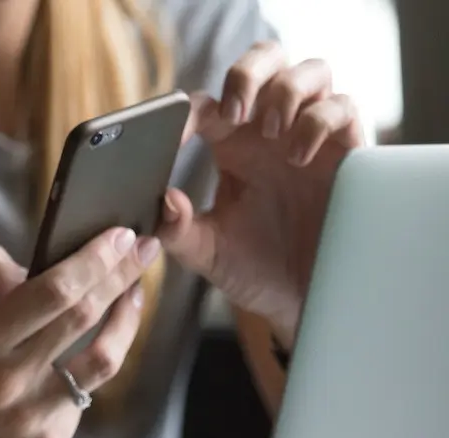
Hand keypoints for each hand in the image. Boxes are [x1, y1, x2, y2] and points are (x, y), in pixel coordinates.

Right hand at [0, 232, 156, 437]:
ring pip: (103, 361)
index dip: (93, 260)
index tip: (120, 235)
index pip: (52, 291)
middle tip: (145, 248)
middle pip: (85, 318)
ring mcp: (34, 417)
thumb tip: (29, 269)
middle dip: (121, 276)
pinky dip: (92, 362)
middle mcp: (10, 381)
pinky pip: (84, 394)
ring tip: (134, 293)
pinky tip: (90, 344)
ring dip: (126, 321)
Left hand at [160, 42, 364, 346]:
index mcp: (229, 146)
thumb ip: (178, 231)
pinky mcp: (347, 151)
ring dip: (284, 92)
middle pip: (264, 60)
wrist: (303, 302)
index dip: (186, 112)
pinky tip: (299, 157)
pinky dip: (318, 121)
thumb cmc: (253, 270)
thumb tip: (165, 200)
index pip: (205, 105)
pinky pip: (342, 107)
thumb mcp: (207, 254)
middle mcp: (269, 132)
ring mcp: (310, 136)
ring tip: (270, 133)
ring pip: (307, 71)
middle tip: (235, 112)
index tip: (175, 137)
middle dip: (247, 73)